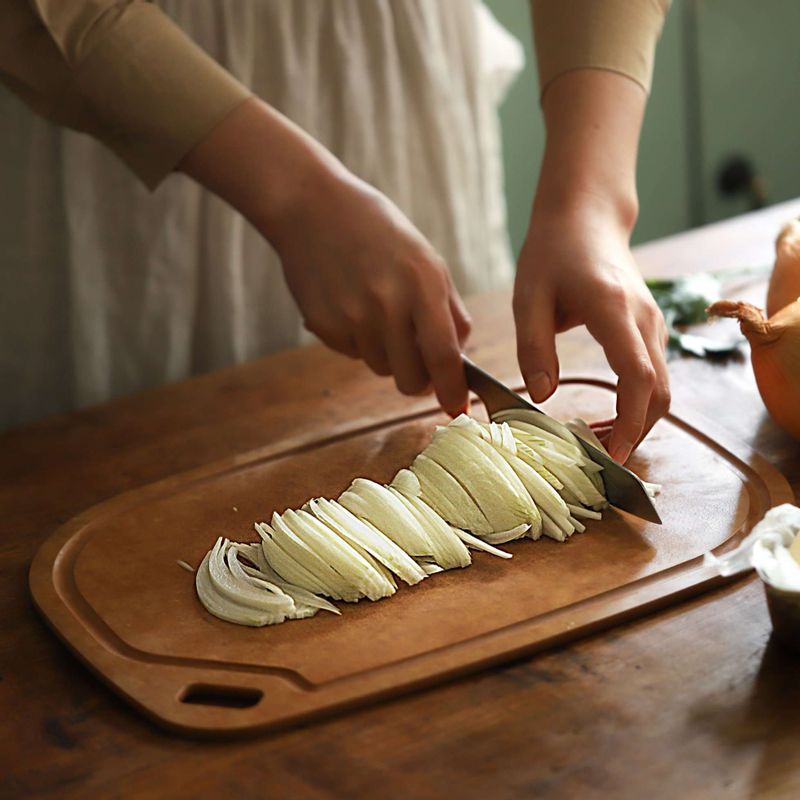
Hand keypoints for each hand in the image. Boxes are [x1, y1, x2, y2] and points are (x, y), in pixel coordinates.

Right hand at [180, 98, 469, 413]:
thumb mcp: (426, 258)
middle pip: (411, 378)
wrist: (311, 208)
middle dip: (419, 380)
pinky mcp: (324, 324)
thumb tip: (459, 357)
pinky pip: (352, 353)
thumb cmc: (377, 230)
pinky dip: (358, 340)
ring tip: (376, 312)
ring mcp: (352, 316)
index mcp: (423, 284)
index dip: (453, 389)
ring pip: (380, 368)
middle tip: (417, 363)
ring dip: (386, 355)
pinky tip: (350, 303)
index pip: (444, 356)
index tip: (457, 408)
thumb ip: (448, 309)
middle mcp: (389, 304)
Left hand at [514, 205, 669, 462]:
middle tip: (599, 459)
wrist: (586, 216)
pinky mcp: (649, 327)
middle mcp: (644, 319)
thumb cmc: (552, 252)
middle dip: (636, 432)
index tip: (614, 455)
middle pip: (659, 392)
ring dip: (637, 420)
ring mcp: (653, 323)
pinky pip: (653, 374)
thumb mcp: (528, 297)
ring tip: (596, 442)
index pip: (637, 376)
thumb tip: (542, 397)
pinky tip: (606, 417)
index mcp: (613, 310)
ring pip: (661, 387)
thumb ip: (533, 348)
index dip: (630, 422)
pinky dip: (637, 403)